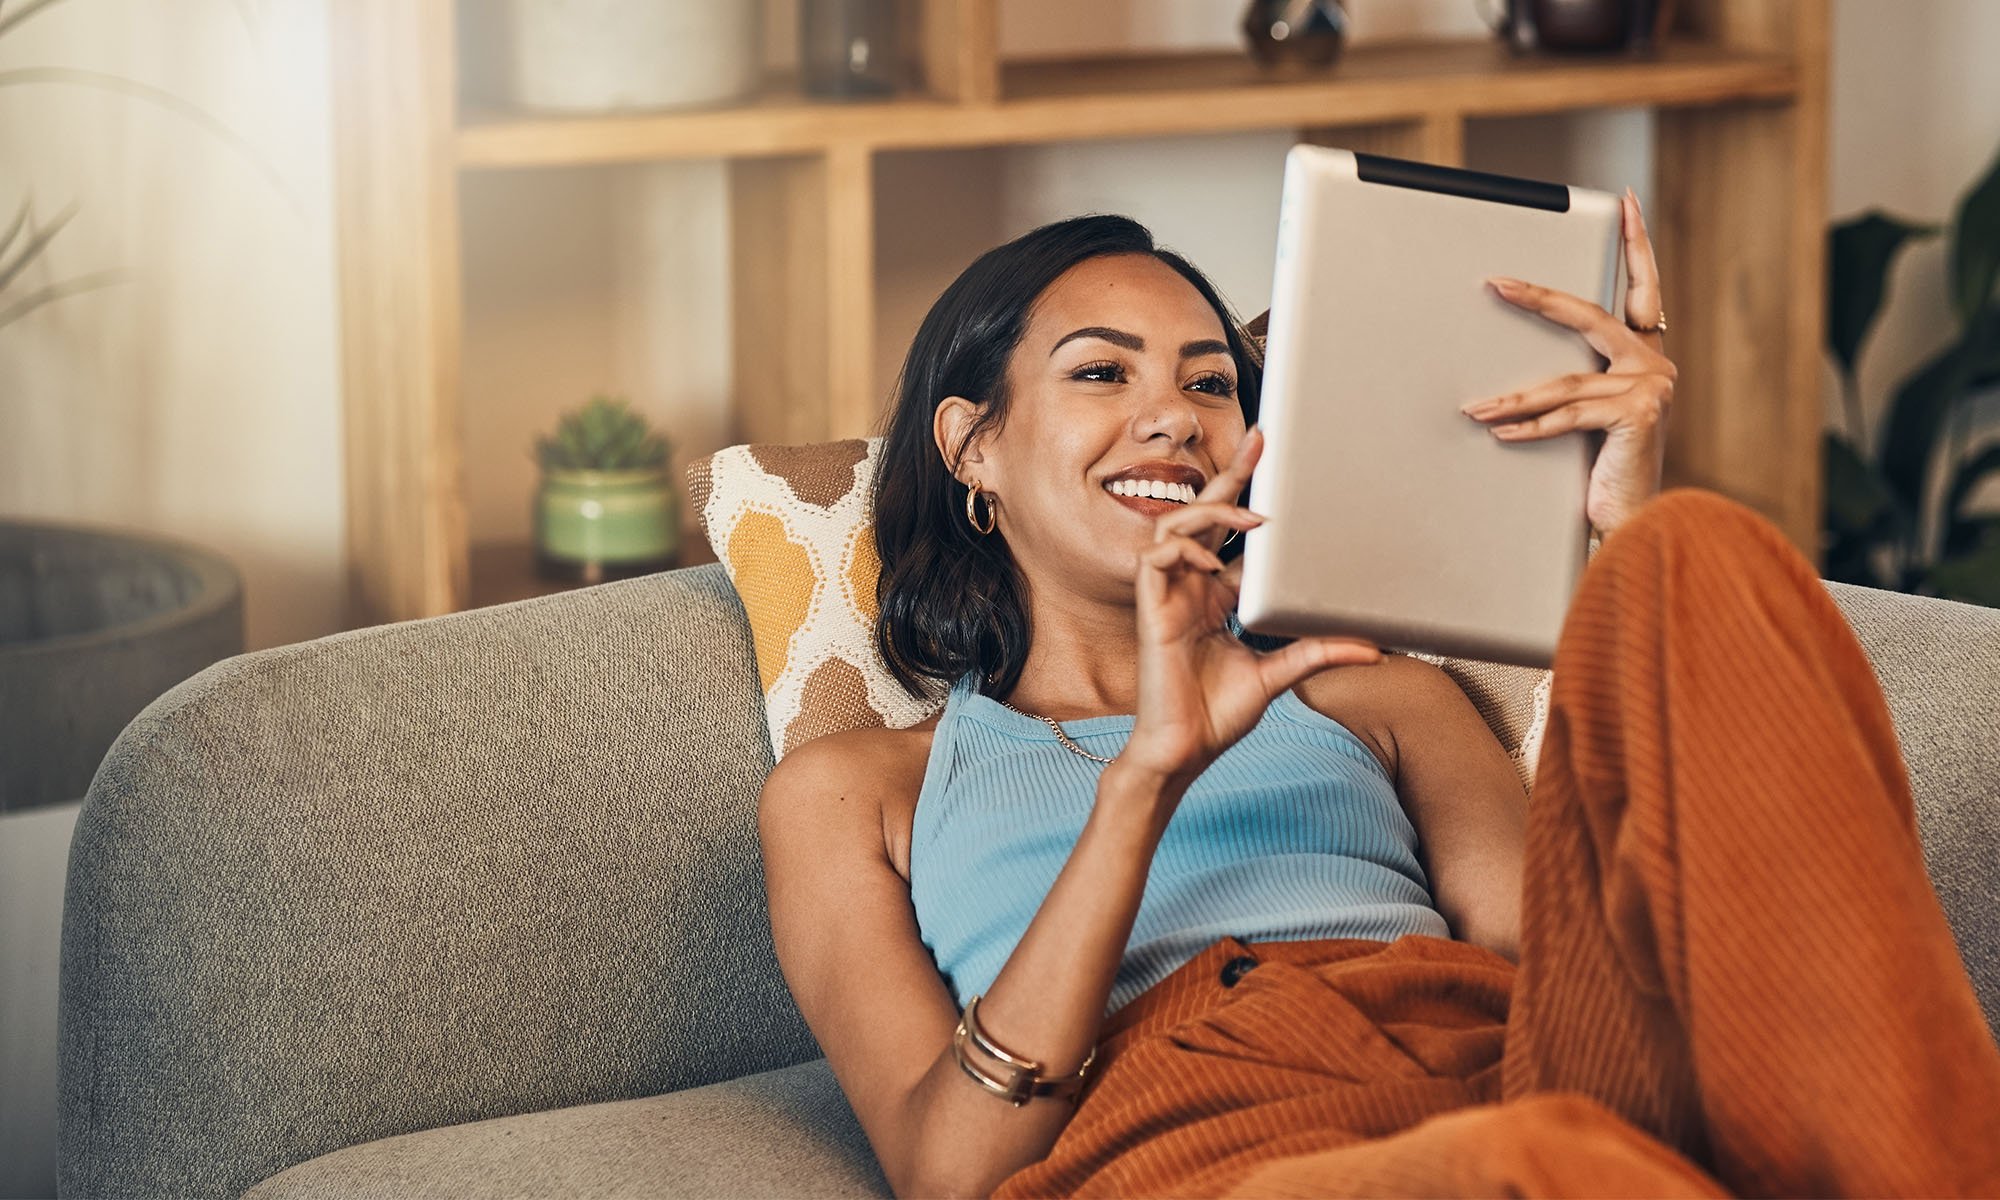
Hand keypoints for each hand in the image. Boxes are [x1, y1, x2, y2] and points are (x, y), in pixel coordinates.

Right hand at [1120, 426, 1381, 791]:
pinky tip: (1210, 561)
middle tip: (1260, 441)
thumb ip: (1317, 652)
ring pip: (1175, 526)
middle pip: (1204, 515)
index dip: (1249, 500)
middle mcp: (1190, 588)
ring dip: (1211, 514)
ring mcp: (1168, 596)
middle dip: (1230, 476)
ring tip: (1250, 521)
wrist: (1186, 749)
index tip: (1276, 467)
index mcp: (1215, 598)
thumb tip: (1372, 648)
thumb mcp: (1278, 674)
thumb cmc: (1217, 714)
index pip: (1231, 536)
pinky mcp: (1150, 609)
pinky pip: (1156, 557)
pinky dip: (1184, 549)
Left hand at [1460, 187, 1674, 538]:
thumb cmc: (1604, 469)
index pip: (1643, 287)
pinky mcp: (1638, 415)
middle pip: (1589, 318)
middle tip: (1497, 283)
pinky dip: (1529, 426)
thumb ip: (1575, 383)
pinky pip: (1568, 415)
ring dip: (1513, 397)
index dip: (1637, 244)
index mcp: (1646, 354)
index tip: (1628, 203)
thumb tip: (1512, 368)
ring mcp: (1651, 388)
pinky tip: (1498, 431)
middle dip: (1539, 300)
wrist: (1633, 520)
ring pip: (1566, 380)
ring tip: (1475, 408)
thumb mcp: (1591, 416)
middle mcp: (1654, 364)